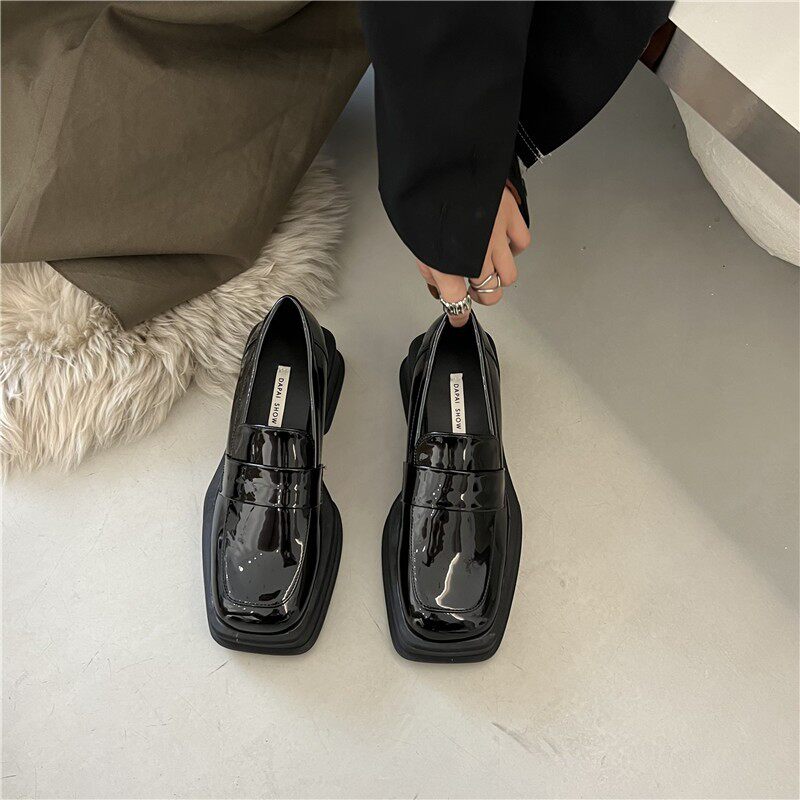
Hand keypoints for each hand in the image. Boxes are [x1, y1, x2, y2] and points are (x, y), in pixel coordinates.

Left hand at [418, 186, 530, 326]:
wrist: (438, 159)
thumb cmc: (422, 196)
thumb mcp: (416, 239)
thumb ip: (430, 266)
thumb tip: (442, 286)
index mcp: (445, 260)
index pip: (456, 302)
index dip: (457, 313)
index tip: (457, 316)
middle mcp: (474, 253)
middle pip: (490, 293)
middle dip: (482, 296)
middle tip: (474, 289)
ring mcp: (495, 235)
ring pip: (509, 274)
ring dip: (499, 276)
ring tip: (488, 266)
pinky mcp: (509, 215)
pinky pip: (521, 242)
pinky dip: (513, 247)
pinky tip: (501, 242)